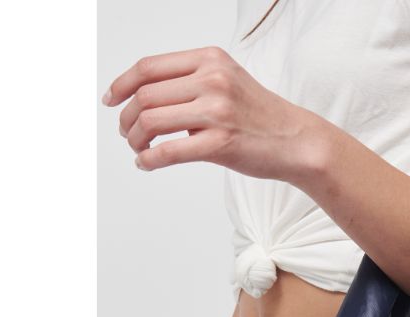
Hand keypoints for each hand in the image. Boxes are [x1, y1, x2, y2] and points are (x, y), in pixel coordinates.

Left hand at [102, 46, 329, 180]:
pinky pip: (169, 151)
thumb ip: (193, 82)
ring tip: (137, 148)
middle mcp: (212, 80)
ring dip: (134, 138)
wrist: (298, 141)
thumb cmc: (262, 117)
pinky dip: (149, 159)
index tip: (111, 100)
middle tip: (126, 133)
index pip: (149, 67)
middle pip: (145, 95)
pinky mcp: (221, 144)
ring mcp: (217, 112)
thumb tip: (150, 98)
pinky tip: (146, 164)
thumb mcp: (228, 82)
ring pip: (151, 121)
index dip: (122, 84)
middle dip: (126, 117)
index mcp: (210, 59)